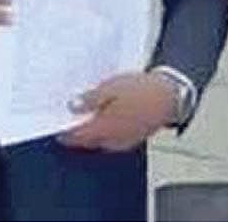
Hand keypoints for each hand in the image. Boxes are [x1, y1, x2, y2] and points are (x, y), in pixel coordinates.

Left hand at [58, 72, 177, 151]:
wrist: (170, 95)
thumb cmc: (142, 90)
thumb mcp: (111, 87)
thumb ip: (90, 99)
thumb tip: (73, 106)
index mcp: (103, 128)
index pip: (76, 137)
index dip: (64, 131)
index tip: (57, 124)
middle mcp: (112, 140)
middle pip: (88, 140)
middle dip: (79, 131)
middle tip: (72, 116)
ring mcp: (124, 141)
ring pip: (101, 139)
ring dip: (93, 130)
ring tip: (90, 112)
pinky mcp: (134, 137)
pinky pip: (114, 137)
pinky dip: (107, 129)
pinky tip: (109, 114)